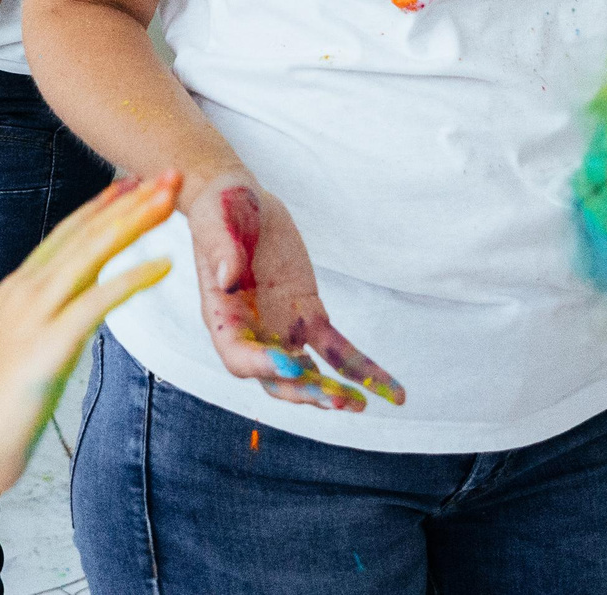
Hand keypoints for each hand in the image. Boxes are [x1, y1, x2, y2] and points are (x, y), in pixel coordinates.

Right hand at [0, 173, 178, 501]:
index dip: (103, 207)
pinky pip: (99, 301)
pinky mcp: (49, 345)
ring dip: (135, 221)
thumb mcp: (20, 352)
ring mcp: (34, 315)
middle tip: (168, 174)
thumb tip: (75, 316)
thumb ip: (45, 325)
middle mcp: (24, 291)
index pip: (67, 235)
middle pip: (85, 233)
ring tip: (170, 199)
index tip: (134, 184)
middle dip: (129, 201)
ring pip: (92, 253)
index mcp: (16, 291)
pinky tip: (164, 264)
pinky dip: (133, 277)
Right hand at [187, 175, 402, 411]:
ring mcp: (283, 329)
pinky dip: (362, 370)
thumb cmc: (220, 209)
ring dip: (334, 392)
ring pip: (309, 374)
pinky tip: (390, 391)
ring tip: (362, 403)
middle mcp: (252, 333)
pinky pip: (336, 350)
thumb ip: (220, 249)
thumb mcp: (215, 220)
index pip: (239, 356)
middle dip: (305, 392)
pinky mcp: (310, 317)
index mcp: (222, 317)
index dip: (263, 366)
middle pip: (277, 378)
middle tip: (336, 399)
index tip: (292, 364)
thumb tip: (228, 278)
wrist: (241, 202)